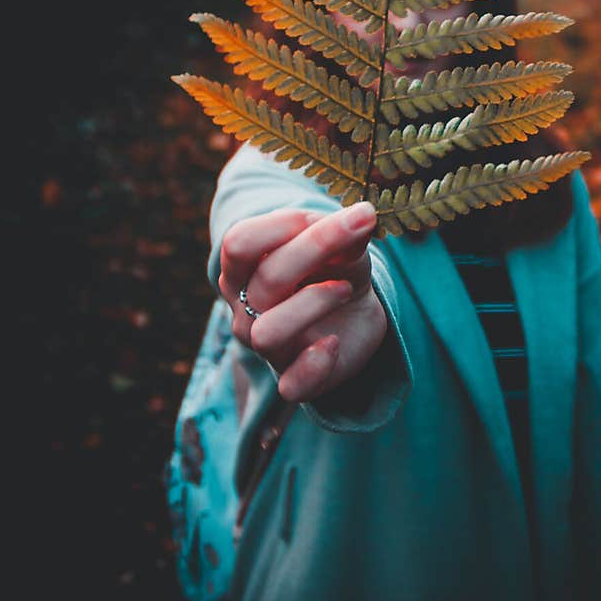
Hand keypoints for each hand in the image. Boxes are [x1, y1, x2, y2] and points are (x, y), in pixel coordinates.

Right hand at [217, 202, 386, 402]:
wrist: (354, 310)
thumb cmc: (334, 267)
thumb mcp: (341, 243)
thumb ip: (344, 233)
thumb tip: (362, 218)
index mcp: (242, 267)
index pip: (239, 242)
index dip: (283, 224)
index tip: (324, 215)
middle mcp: (244, 307)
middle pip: (266, 278)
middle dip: (316, 250)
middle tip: (357, 233)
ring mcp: (265, 346)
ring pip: (269, 332)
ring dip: (314, 304)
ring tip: (344, 290)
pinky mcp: (294, 378)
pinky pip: (291, 385)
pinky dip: (314, 365)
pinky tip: (333, 343)